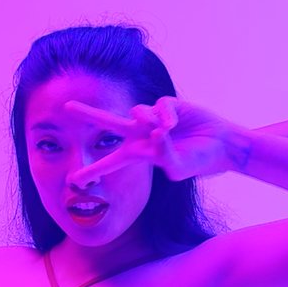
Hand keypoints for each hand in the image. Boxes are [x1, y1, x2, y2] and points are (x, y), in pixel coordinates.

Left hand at [67, 97, 246, 184]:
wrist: (222, 145)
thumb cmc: (200, 161)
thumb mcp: (179, 169)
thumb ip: (164, 156)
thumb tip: (154, 132)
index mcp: (139, 154)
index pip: (110, 162)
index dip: (92, 171)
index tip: (73, 181)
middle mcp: (141, 135)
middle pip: (109, 123)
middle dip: (89, 114)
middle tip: (66, 107)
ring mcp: (153, 119)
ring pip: (137, 113)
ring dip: (149, 122)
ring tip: (166, 130)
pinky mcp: (168, 105)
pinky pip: (159, 107)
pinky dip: (166, 117)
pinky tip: (176, 123)